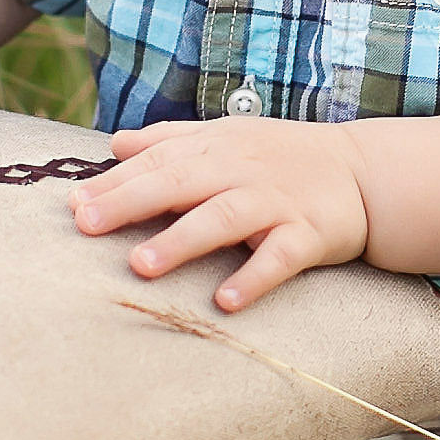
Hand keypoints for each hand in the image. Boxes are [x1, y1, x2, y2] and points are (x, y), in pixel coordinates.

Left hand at [69, 115, 373, 311]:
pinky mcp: (309, 234)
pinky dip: (254, 277)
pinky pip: (279, 257)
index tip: (73, 204)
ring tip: (140, 265)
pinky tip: (225, 301)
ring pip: (222, 218)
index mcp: (217, 147)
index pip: (157, 160)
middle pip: (179, 183)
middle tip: (85, 224)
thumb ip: (171, 140)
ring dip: (181, 240)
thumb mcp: (228, 138)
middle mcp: (241, 171)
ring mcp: (275, 202)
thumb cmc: (283, 158)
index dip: (115, 181)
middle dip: (130, 202)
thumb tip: (114, 145)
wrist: (366, 173)